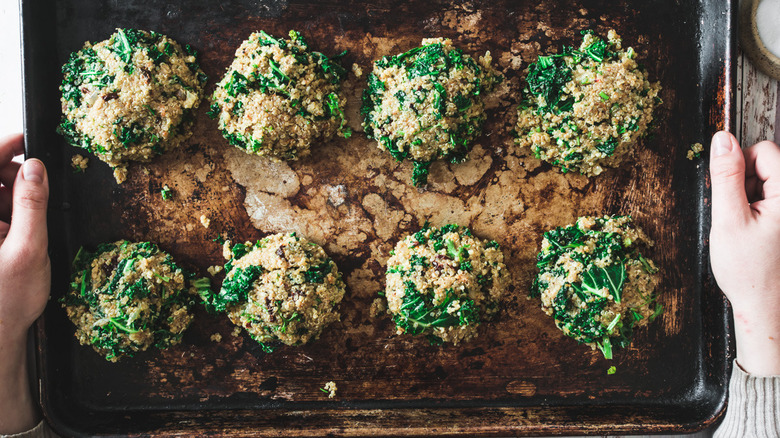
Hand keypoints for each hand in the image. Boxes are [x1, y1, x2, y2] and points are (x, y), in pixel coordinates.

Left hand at [0, 133, 49, 433]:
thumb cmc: (6, 301)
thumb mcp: (28, 248)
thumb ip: (32, 204)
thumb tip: (35, 167)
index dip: (2, 149)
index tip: (26, 139)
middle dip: (9, 173)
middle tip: (37, 179)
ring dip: (9, 194)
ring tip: (29, 212)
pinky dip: (6, 213)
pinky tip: (19, 227)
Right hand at [709, 130, 779, 375]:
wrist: (767, 308)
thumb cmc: (750, 272)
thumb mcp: (729, 220)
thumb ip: (726, 176)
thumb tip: (722, 140)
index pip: (766, 151)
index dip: (741, 166)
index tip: (732, 195)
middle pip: (768, 165)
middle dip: (746, 184)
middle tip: (739, 217)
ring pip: (768, 183)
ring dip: (752, 199)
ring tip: (747, 229)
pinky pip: (771, 201)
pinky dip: (759, 212)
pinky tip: (755, 235)